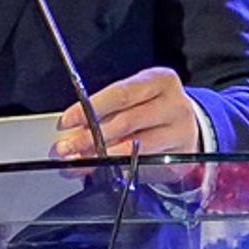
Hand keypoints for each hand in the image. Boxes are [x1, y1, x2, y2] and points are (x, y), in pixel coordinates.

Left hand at [52, 67, 203, 160]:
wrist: (183, 128)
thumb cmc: (148, 110)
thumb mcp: (129, 102)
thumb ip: (102, 113)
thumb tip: (68, 133)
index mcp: (160, 81)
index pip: (121, 93)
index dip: (90, 108)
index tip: (66, 121)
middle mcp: (175, 104)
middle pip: (127, 121)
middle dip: (90, 137)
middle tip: (66, 147)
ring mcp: (181, 132)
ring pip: (135, 145)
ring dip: (102, 155)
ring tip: (79, 160)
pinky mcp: (180, 157)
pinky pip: (143, 164)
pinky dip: (118, 167)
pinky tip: (102, 168)